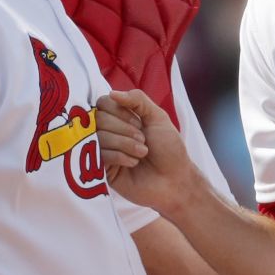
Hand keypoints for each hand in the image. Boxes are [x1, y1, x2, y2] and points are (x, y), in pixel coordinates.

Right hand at [96, 90, 192, 213]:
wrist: (175, 180)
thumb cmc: (169, 150)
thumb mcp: (158, 118)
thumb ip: (138, 100)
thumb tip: (112, 93)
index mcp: (121, 119)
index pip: (103, 103)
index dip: (119, 111)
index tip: (139, 122)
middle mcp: (109, 133)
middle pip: (98, 119)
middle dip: (124, 129)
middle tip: (143, 140)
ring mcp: (104, 151)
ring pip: (99, 137)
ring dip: (125, 143)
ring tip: (142, 153)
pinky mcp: (102, 170)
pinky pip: (100, 155)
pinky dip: (120, 156)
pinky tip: (133, 163)